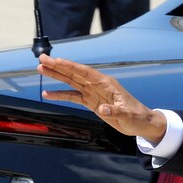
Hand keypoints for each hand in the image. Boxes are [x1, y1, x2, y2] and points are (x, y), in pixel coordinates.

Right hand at [37, 54, 167, 143]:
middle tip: (41, 59)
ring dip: (57, 76)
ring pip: (72, 82)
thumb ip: (115, 111)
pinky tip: (48, 94)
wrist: (141, 123)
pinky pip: (73, 97)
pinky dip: (61, 95)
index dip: (70, 66)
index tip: (55, 60)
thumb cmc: (137, 117)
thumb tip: (103, 109)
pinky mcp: (92, 102)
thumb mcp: (128, 115)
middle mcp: (98, 86)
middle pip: (75, 74)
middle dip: (58, 66)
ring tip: (41, 69)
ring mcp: (94, 93)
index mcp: (107, 84)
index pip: (85, 72)